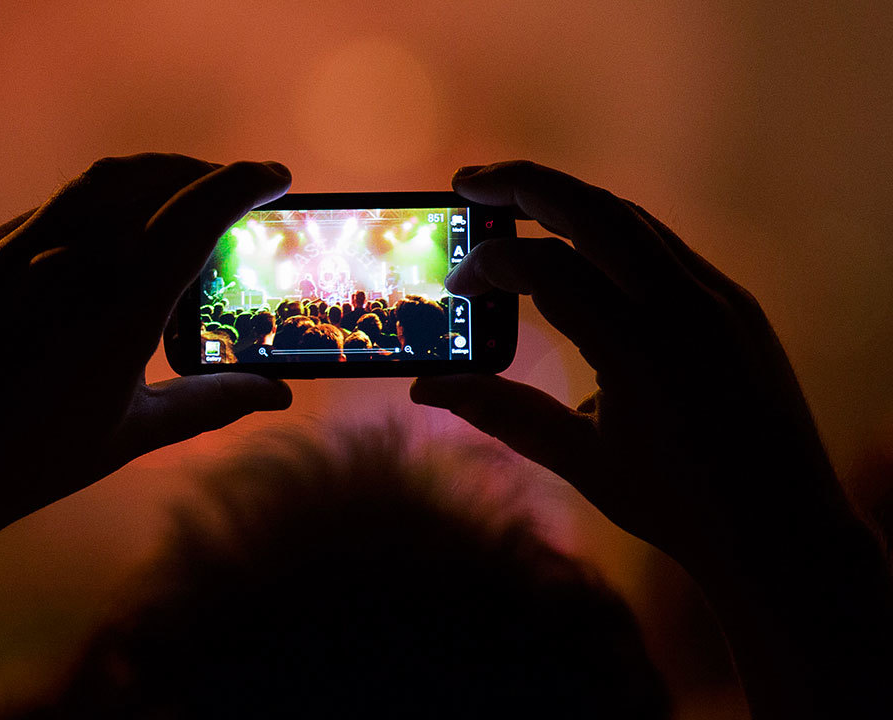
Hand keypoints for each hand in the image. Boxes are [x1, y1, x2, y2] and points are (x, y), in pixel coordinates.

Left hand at [0, 154, 293, 527]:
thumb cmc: (29, 460)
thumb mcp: (133, 433)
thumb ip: (212, 404)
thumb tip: (276, 395)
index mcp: (119, 304)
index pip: (199, 211)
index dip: (247, 183)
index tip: (278, 177)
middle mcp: (69, 259)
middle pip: (154, 178)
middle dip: (204, 175)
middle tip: (234, 194)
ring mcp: (17, 250)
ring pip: (101, 182)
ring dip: (153, 177)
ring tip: (178, 202)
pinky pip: (54, 209)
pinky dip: (100, 206)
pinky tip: (108, 242)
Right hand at [411, 161, 845, 567]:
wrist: (785, 527)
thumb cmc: (676, 505)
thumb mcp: (578, 460)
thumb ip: (499, 412)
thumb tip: (425, 387)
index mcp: (640, 350)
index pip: (547, 268)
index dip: (489, 266)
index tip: (456, 285)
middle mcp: (684, 307)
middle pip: (592, 210)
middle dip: (522, 185)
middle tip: (466, 184)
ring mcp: (718, 297)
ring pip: (631, 218)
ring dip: (568, 201)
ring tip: (513, 201)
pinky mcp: (735, 301)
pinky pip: (663, 245)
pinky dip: (610, 231)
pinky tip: (577, 244)